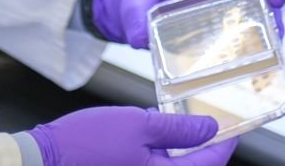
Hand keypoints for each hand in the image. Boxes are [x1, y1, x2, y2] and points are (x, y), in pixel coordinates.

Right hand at [29, 105, 237, 165]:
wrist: (49, 159)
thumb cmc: (90, 142)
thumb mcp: (138, 124)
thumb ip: (177, 127)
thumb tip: (210, 128)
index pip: (209, 165)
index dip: (225, 144)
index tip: (235, 125)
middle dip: (208, 149)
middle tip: (213, 122)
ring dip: (187, 152)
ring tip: (190, 124)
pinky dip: (166, 155)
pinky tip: (162, 135)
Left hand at [92, 0, 284, 47]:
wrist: (123, 1)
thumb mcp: (133, 0)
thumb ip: (135, 14)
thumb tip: (140, 37)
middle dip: (276, 16)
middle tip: (277, 40)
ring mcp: (217, 13)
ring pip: (255, 20)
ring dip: (268, 38)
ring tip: (270, 60)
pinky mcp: (211, 33)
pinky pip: (239, 40)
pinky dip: (251, 53)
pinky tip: (251, 72)